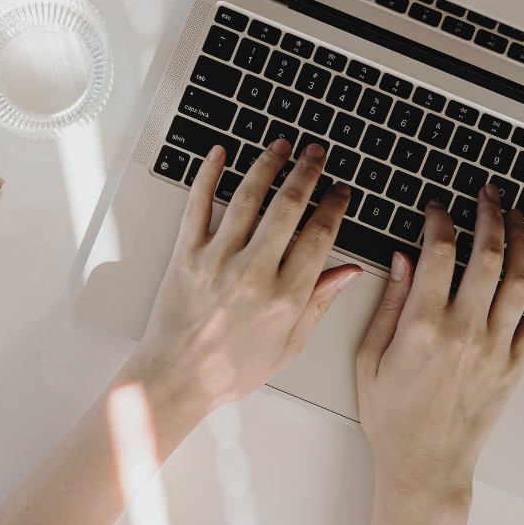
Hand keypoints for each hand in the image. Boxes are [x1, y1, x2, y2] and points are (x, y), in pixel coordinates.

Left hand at [126, 138, 362, 426]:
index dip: (335, 206)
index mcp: (284, 298)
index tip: (340, 192)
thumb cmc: (230, 370)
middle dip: (308, 171)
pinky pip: (198, 204)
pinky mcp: (186, 255)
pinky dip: (208, 174)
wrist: (176, 378)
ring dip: (268, 164)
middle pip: (289, 205)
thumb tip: (347, 273)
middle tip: (316, 154)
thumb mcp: (288, 346)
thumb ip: (318, 304)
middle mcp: (252, 274)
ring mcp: (216, 260)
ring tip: (281, 145)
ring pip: (248, 196)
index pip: (320, 236)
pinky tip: (219, 154)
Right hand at [356, 184, 523, 501]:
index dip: (439, 220)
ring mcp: (495, 348)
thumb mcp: (369, 357)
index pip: (439, 251)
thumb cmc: (392, 417)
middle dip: (489, 214)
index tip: (436, 209)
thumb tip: (403, 259)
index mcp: (423, 326)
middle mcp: (464, 332)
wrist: (425, 466)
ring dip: (521, 240)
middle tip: (487, 195)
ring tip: (516, 217)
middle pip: (487, 254)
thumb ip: (389, 303)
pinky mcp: (514, 366)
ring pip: (519, 279)